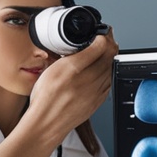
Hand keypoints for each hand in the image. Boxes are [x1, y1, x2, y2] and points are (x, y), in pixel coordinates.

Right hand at [27, 30, 118, 144]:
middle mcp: (91, 82)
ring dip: (110, 58)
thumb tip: (89, 43)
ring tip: (103, 52)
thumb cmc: (45, 100)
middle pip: (110, 57)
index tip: (102, 31)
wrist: (46, 125)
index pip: (102, 47)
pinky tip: (101, 71)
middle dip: (109, 45)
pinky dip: (108, 72)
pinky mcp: (97, 102)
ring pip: (111, 70)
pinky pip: (108, 83)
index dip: (104, 35)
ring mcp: (96, 93)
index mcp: (78, 70)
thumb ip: (72, 55)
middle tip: (104, 38)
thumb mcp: (54, 69)